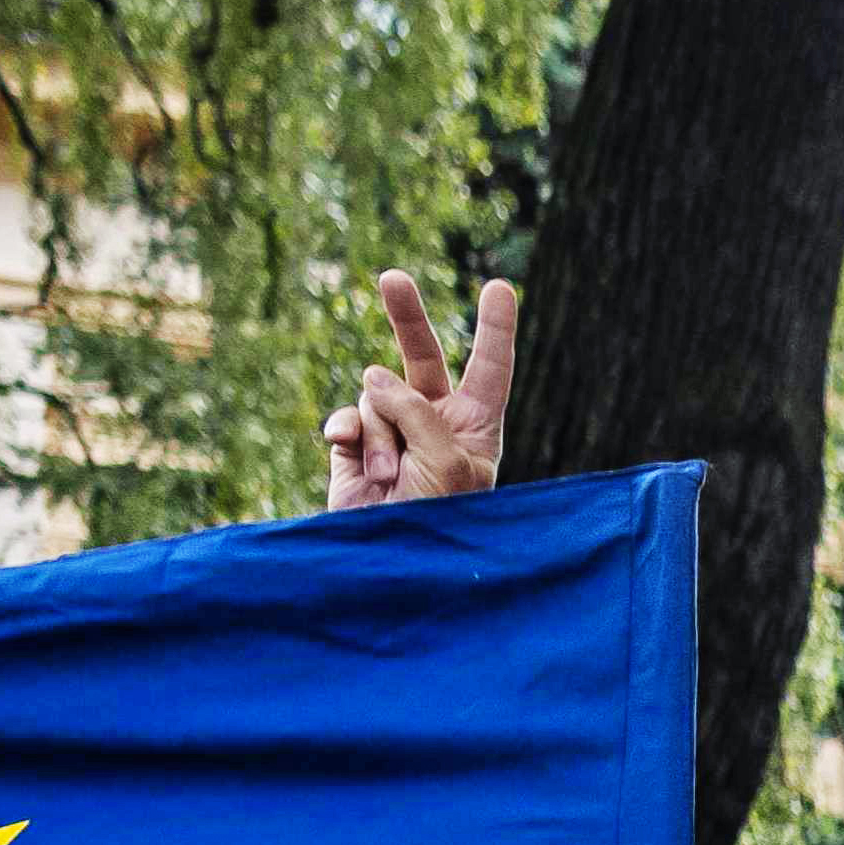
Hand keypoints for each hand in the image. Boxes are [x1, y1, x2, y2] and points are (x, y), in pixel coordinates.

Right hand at [318, 273, 511, 511]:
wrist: (390, 567)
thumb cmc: (437, 520)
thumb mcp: (446, 463)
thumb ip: (416, 409)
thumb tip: (373, 375)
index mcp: (476, 429)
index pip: (490, 370)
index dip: (494, 328)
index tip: (499, 285)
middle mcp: (436, 425)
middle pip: (423, 358)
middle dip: (407, 318)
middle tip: (392, 277)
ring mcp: (393, 435)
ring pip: (377, 395)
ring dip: (382, 433)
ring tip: (391, 477)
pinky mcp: (355, 450)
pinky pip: (348, 418)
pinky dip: (347, 432)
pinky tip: (344, 450)